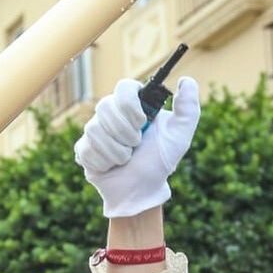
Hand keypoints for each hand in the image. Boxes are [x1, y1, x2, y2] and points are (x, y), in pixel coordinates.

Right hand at [74, 76, 199, 218]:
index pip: (124, 87)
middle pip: (105, 106)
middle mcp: (112, 113)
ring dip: (117, 151)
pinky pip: (86, 148)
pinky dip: (104, 162)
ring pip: (94, 129)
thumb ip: (189, 108)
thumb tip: (186, 81)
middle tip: (136, 146)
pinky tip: (112, 167)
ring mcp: (95, 130)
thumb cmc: (160, 162)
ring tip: (126, 159)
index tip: (142, 122)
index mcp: (134, 105)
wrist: (142, 191)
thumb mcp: (179, 135)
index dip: (130, 105)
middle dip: (124, 132)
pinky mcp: (83, 148)